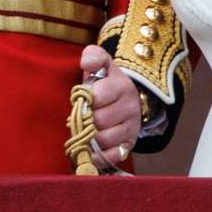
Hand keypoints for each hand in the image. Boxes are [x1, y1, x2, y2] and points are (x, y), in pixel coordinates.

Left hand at [78, 44, 139, 169]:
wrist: (124, 97)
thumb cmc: (104, 80)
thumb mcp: (101, 63)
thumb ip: (93, 56)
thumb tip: (87, 63)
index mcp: (122, 86)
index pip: (96, 96)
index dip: (83, 99)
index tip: (80, 98)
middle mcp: (131, 107)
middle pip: (98, 120)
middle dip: (84, 119)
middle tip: (79, 115)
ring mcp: (132, 127)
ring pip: (104, 139)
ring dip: (89, 136)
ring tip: (84, 129)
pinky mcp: (130, 144)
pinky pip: (113, 155)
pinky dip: (99, 155)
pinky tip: (90, 148)